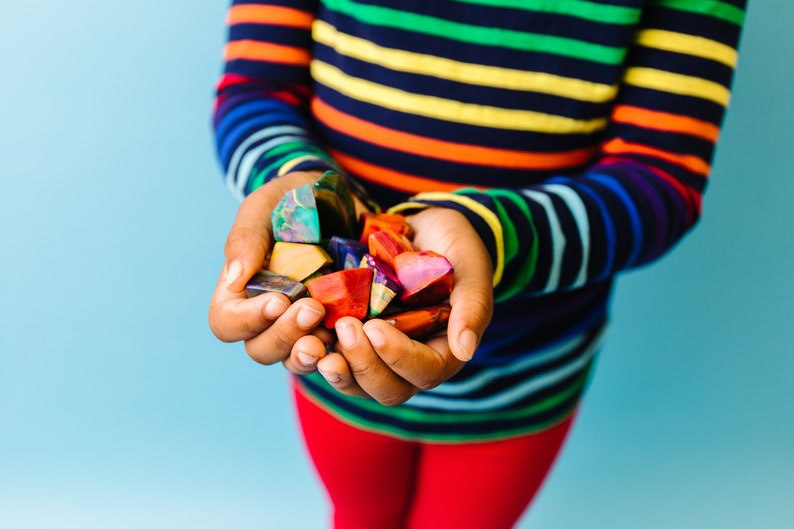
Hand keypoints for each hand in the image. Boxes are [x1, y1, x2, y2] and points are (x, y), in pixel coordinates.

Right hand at [209, 170, 335, 373]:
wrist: (342, 199)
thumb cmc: (294, 198)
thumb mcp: (267, 205)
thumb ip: (246, 238)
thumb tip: (234, 279)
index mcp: (241, 291)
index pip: (227, 323)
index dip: (249, 320)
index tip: (278, 300)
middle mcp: (268, 317)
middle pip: (262, 349)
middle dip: (286, 334)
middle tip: (313, 308)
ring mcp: (304, 328)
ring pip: (296, 360)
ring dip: (310, 353)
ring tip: (331, 332)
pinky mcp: (338, 329)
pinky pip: (336, 356)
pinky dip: (343, 353)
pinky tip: (355, 337)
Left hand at [316, 207, 493, 405]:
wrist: (423, 227)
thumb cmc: (453, 246)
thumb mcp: (470, 266)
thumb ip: (473, 307)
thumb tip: (465, 351)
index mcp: (444, 351)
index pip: (424, 371)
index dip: (399, 355)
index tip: (376, 326)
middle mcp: (410, 363)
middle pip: (388, 390)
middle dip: (364, 364)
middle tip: (345, 326)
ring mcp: (379, 357)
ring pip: (357, 385)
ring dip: (336, 369)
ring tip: (314, 343)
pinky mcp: (352, 343)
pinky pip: (333, 362)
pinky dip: (317, 355)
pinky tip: (302, 336)